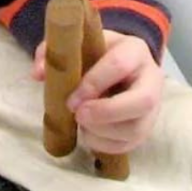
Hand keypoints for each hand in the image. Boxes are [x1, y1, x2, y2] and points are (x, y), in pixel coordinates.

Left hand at [32, 30, 163, 154]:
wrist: (118, 68)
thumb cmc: (94, 55)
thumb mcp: (75, 45)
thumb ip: (51, 52)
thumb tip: (39, 73)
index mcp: (134, 51)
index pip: (119, 65)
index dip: (93, 84)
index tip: (71, 99)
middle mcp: (152, 79)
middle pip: (143, 101)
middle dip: (106, 113)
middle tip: (78, 115)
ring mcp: (152, 107)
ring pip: (136, 128)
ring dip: (101, 132)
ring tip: (81, 123)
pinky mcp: (144, 129)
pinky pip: (127, 144)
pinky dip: (102, 144)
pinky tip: (88, 134)